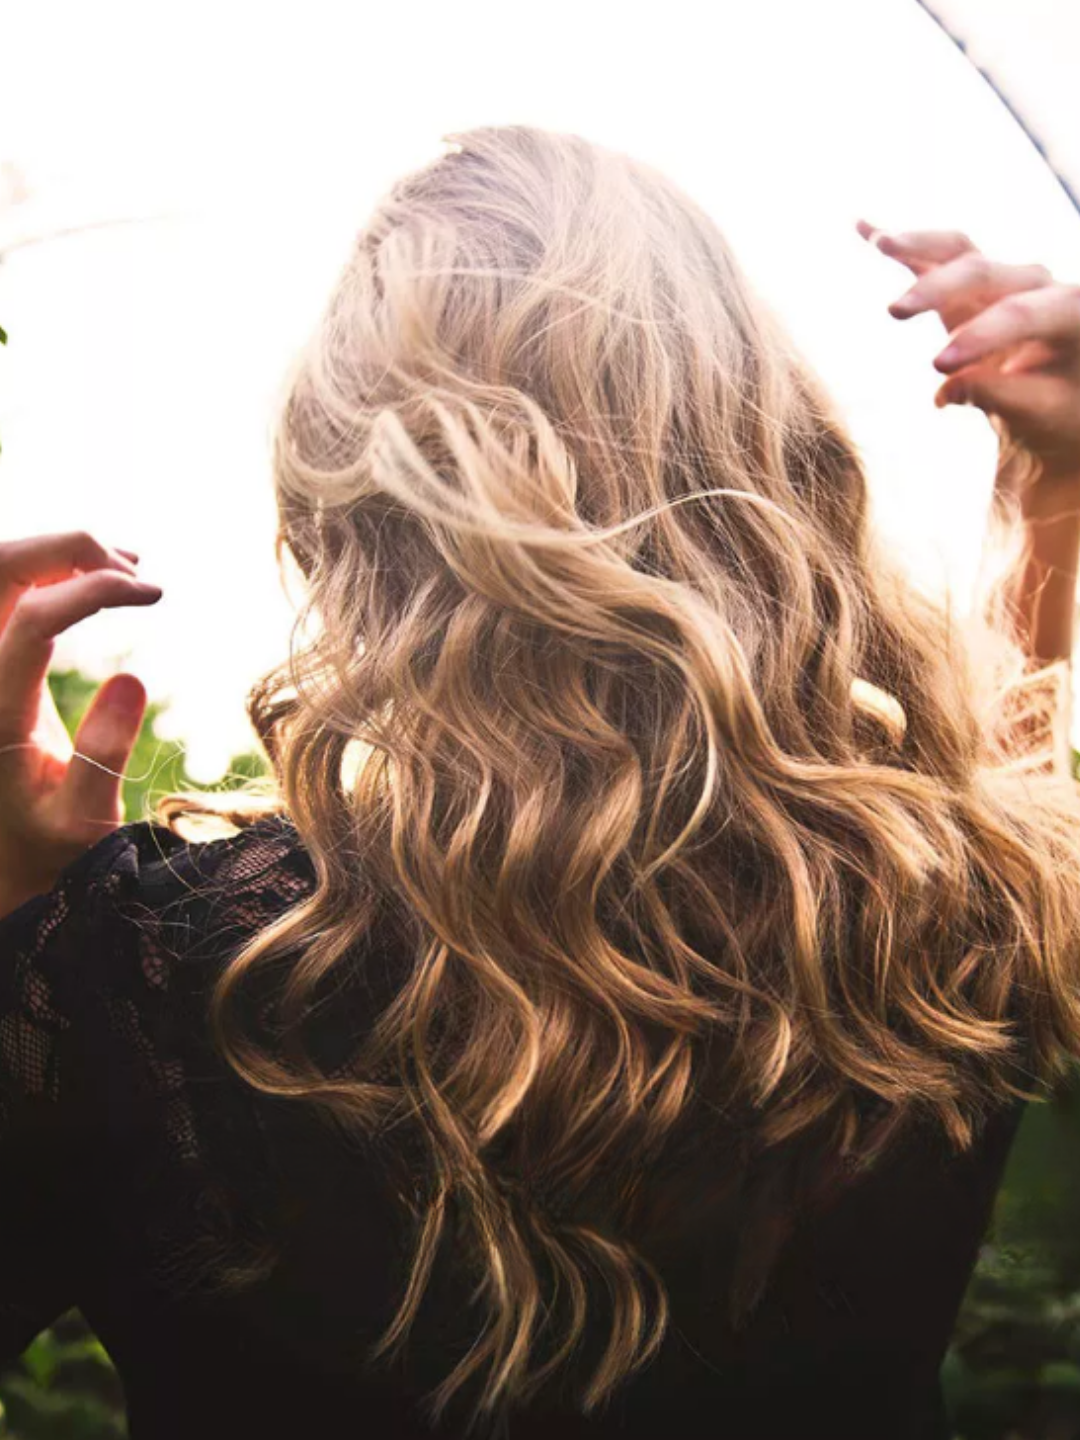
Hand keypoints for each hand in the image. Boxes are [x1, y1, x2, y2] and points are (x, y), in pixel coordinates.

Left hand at [0, 532, 161, 913]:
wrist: (0, 853)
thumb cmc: (48, 843)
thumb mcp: (83, 820)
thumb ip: (102, 756)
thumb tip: (131, 679)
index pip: (32, 617)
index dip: (94, 589)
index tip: (155, 593)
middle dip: (69, 549)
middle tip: (136, 573)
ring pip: (0, 568)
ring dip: (60, 552)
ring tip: (128, 570)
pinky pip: (7, 586)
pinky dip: (51, 566)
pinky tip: (101, 575)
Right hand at [856, 221, 1079, 500]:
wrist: (1058, 402)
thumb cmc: (1059, 412)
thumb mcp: (1040, 415)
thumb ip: (1002, 397)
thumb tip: (947, 389)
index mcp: (1072, 312)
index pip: (1022, 313)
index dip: (980, 335)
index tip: (937, 368)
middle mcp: (1040, 284)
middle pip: (984, 272)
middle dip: (938, 288)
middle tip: (894, 311)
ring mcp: (1003, 279)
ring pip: (960, 251)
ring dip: (918, 245)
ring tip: (880, 244)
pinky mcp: (971, 284)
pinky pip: (935, 257)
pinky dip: (903, 246)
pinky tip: (863, 228)